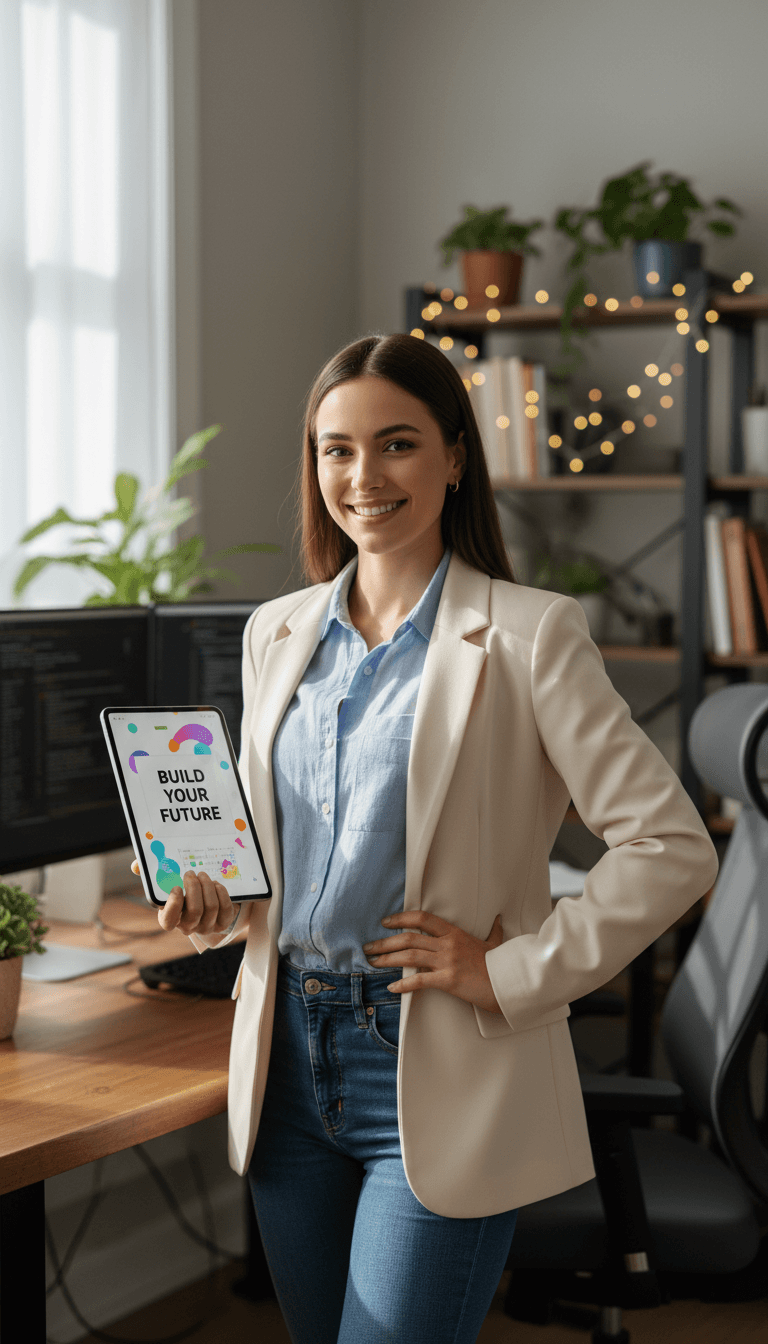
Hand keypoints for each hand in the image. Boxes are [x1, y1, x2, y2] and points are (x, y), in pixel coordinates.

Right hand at [130, 859, 234, 935]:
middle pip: (195, 911)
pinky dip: (221, 893)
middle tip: (192, 873)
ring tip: (203, 875)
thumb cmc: (180, 888)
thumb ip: (149, 873)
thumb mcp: (164, 882)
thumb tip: (136, 866)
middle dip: (194, 888)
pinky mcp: (222, 923)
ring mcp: (205, 926)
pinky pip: (225, 909)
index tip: (176, 886)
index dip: (174, 905)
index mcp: (169, 918)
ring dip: (208, 886)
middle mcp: (187, 926)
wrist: (204, 898)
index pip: (168, 921)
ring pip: (211, 907)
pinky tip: (216, 884)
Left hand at [363, 910, 504, 1013]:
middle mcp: (448, 944)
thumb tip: (499, 920)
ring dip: (387, 959)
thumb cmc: (501, 965)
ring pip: (409, 956)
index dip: (401, 918)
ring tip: (373, 963)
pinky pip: (419, 981)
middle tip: (369, 947)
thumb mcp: (496, 944)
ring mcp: (447, 961)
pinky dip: (403, 985)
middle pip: (408, 938)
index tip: (386, 922)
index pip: (422, 918)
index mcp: (455, 933)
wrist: (510, 983)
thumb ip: (494, 932)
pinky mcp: (448, 980)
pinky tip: (392, 988)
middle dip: (385, 942)